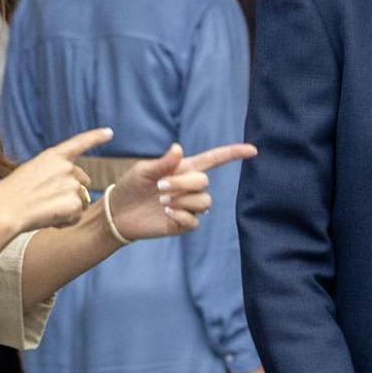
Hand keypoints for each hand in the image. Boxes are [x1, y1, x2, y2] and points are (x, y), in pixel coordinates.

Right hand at [0, 128, 107, 232]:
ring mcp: (72, 184)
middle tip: (48, 202)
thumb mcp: (31, 173)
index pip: (79, 143)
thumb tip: (77, 188)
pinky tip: (48, 220)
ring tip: (44, 211)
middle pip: (83, 183)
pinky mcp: (75, 203)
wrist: (4, 210)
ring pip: (81, 202)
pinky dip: (65, 222)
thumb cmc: (11, 195)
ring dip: (68, 210)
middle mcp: (66, 167)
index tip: (109, 132)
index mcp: (53, 156)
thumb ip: (54, 174)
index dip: (96, 137)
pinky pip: (76, 217)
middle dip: (73, 193)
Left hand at [103, 142, 256, 240]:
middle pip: (204, 182)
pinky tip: (167, 214)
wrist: (118, 213)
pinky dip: (182, 215)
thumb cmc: (130, 186)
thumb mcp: (143, 170)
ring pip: (204, 201)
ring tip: (163, 202)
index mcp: (184, 169)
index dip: (233, 154)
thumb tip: (179, 148)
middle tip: (160, 187)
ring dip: (183, 200)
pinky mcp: (183, 224)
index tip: (252, 150)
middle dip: (183, 184)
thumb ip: (163, 162)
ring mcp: (188, 206)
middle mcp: (189, 187)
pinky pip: (195, 220)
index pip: (214, 160)